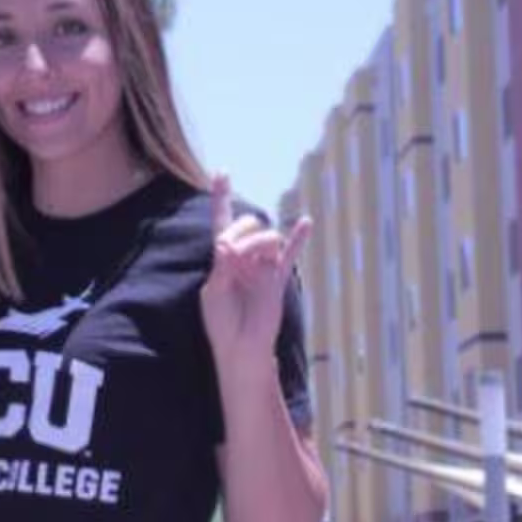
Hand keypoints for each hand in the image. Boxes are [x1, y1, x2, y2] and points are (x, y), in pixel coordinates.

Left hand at [198, 172, 311, 368]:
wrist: (242, 348)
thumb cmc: (222, 323)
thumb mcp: (214, 294)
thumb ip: (221, 267)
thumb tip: (224, 243)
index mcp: (222, 258)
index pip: (220, 222)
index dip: (220, 197)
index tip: (222, 173)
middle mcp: (243, 256)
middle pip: (246, 224)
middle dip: (240, 233)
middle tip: (231, 255)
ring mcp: (261, 265)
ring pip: (266, 237)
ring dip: (258, 242)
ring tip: (252, 261)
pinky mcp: (277, 277)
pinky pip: (289, 254)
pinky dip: (298, 238)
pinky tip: (306, 222)